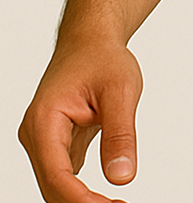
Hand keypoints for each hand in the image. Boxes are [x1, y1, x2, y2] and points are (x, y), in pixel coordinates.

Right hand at [18, 39, 142, 202]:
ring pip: (57, 186)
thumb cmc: (102, 58)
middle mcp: (35, 136)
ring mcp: (42, 142)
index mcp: (44, 121)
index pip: (57, 176)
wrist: (91, 40)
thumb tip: (122, 177)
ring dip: (83, 201)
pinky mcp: (54, 146)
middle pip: (53, 187)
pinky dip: (82, 192)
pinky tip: (106, 199)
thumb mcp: (121, 90)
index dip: (82, 201)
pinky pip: (64, 177)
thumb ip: (120, 134)